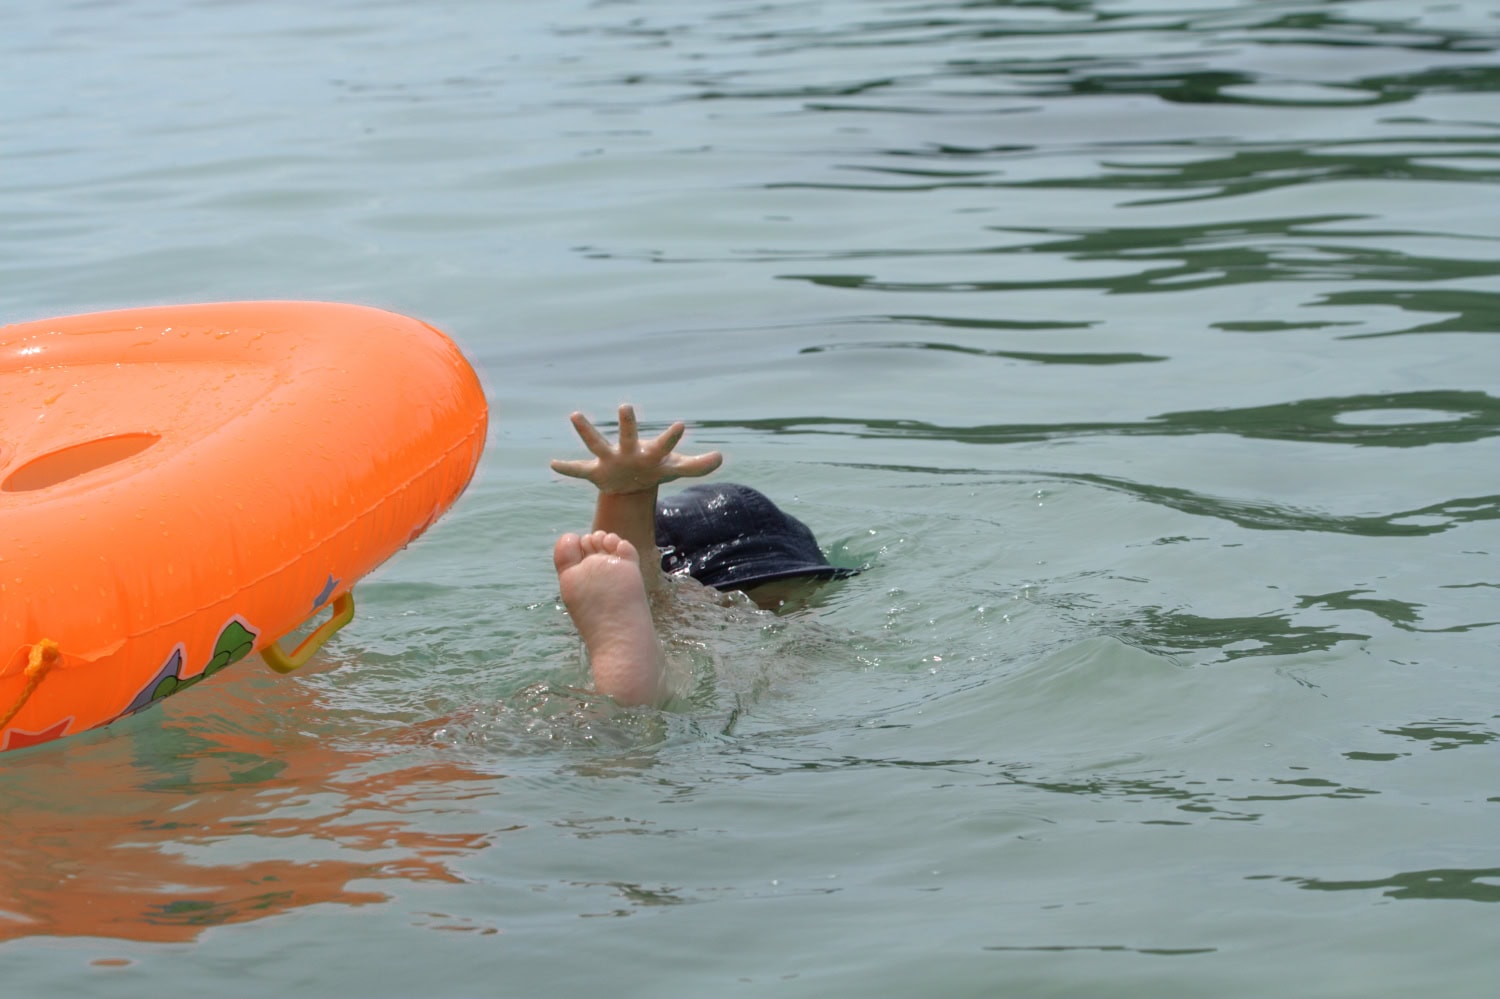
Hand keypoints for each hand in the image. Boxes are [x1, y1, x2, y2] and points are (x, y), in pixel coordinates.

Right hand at [550, 404, 721, 494]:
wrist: (632, 484)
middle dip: (628, 423)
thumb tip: (721, 457)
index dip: (673, 437)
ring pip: (596, 445)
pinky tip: (553, 464)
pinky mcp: (596, 473)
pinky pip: (579, 471)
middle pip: (628, 436)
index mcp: (651, 454)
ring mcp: (610, 460)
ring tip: (575, 414)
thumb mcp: (676, 471)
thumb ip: (697, 466)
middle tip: (626, 405)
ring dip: (586, 432)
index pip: (664, 445)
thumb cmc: (656, 470)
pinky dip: (567, 469)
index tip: (681, 425)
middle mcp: (628, 451)